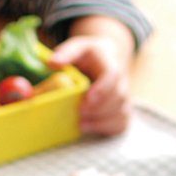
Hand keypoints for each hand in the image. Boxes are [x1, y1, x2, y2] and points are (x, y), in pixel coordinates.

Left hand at [50, 17, 135, 135]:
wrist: (108, 59)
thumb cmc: (89, 56)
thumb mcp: (78, 48)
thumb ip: (66, 53)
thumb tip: (51, 63)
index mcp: (110, 64)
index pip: (112, 75)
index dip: (102, 89)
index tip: (88, 98)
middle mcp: (121, 82)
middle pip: (118, 97)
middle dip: (99, 108)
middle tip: (79, 113)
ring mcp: (124, 98)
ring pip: (120, 112)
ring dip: (100, 121)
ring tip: (80, 124)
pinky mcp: (122, 111)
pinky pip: (120, 123)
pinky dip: (105, 128)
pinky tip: (88, 128)